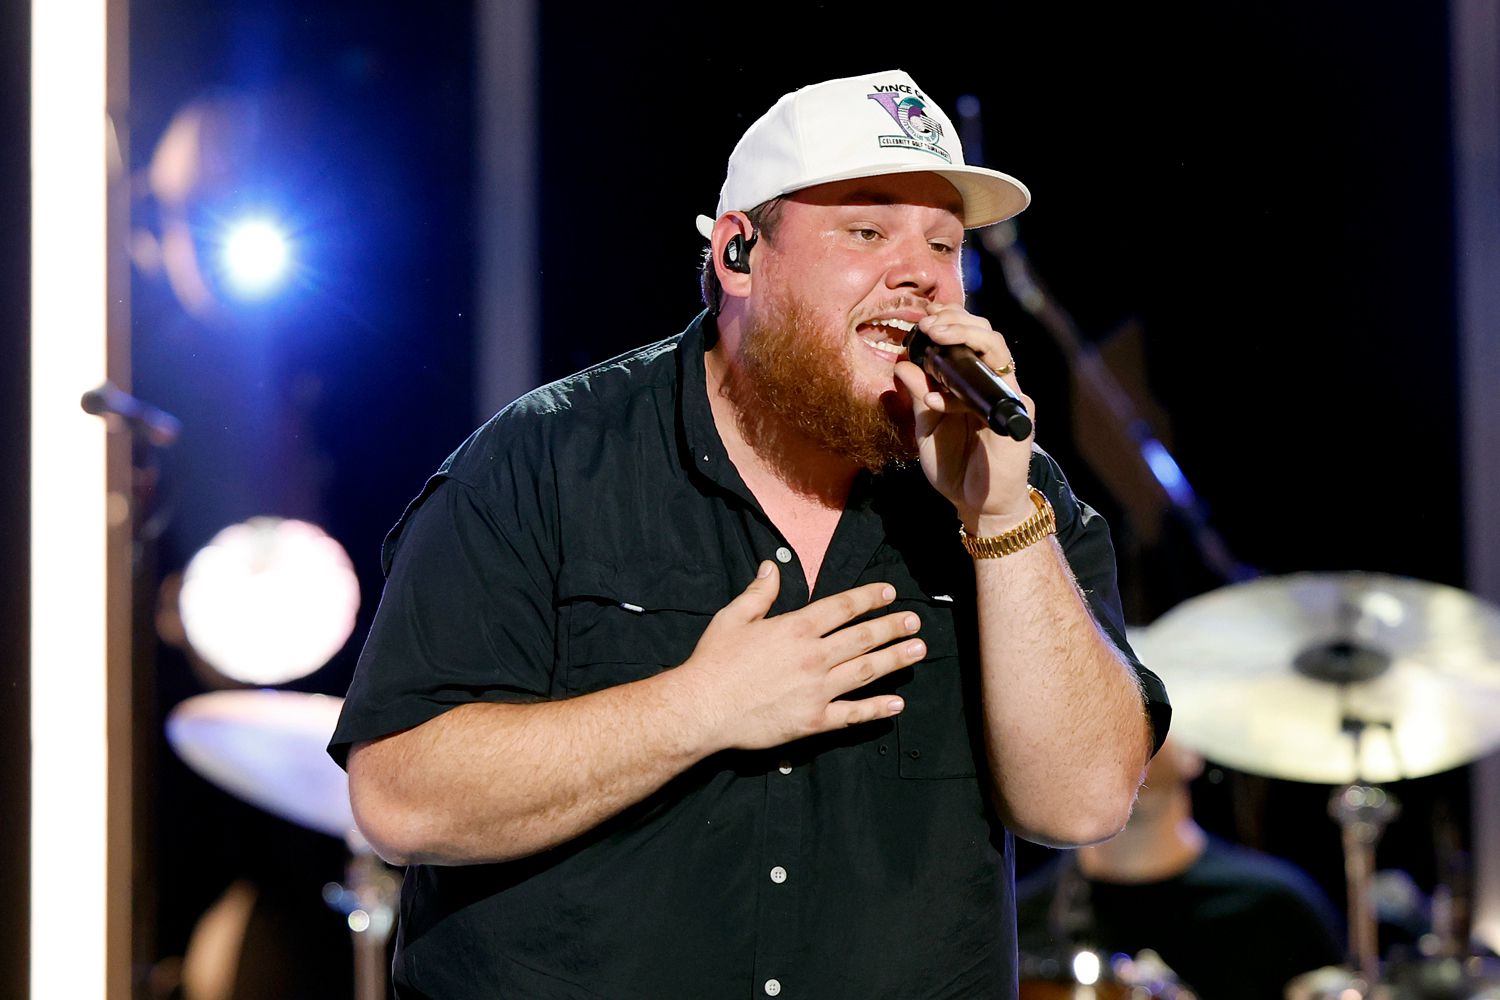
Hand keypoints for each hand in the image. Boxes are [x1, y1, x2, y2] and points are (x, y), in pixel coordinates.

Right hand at [680, 562, 924, 750]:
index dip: (868, 598)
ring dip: (895, 660)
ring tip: (918, 650)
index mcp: (796, 628)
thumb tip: (772, 566)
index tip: (890, 593)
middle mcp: (813, 656)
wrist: (702, 708)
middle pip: (862, 638)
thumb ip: (759, 593)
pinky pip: (852, 714)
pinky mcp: (814, 721)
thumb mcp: (733, 618)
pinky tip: (897, 704)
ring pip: (866, 671)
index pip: (842, 608)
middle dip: (891, 627)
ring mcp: (817, 690)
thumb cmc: (714, 661)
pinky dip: (876, 709)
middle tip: (914, 621)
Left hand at [894, 301, 1035, 530]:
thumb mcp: (927, 428)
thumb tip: (902, 364)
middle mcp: (994, 384)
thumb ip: (919, 397)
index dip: (950, 321)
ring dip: (966, 337)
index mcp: (974, 383)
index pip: (969, 338)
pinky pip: (995, 391)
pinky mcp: (1017, 418)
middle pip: (986, 334)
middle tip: (928, 323)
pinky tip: (940, 401)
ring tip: (936, 335)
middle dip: (957, 321)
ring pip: (997, 350)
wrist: (977, 505)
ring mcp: (1009, 397)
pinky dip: (962, 394)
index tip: (924, 316)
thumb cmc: (954, 466)